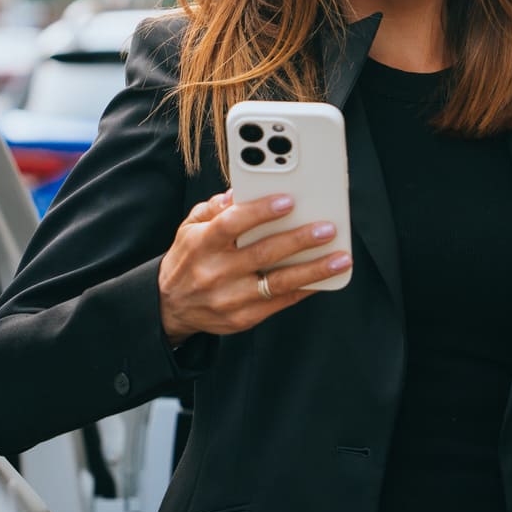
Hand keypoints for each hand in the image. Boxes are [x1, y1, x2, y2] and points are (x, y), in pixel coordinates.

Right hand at [158, 189, 349, 344]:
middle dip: (299, 240)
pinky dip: (305, 289)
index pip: (232, 224)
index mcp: (201, 244)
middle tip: (327, 228)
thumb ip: (213, 209)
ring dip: (314, 270)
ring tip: (340, 258)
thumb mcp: (189, 228)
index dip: (260, 212)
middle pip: (263, 253)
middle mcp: (216, 271)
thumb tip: (239, 192)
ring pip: (278, 282)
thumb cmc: (188, 259)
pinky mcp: (243, 318)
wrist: (170, 305)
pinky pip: (280, 302)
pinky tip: (324, 278)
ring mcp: (230, 298)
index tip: (288, 201)